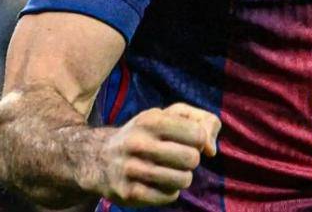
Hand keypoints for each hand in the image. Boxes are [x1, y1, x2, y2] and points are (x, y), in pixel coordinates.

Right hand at [94, 103, 220, 206]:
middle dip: (192, 160)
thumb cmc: (146, 133)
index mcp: (151, 119)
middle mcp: (138, 143)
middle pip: (191, 159)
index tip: (190, 140)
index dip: (200, 139)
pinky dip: (170, 191)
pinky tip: (159, 182)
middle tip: (180, 158)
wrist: (99, 157)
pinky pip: (168, 197)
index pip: (197, 133)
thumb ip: (201, 121)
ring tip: (172, 170)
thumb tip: (211, 150)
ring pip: (182, 180)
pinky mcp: (127, 194)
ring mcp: (131, 169)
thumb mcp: (170, 115)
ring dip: (182, 177)